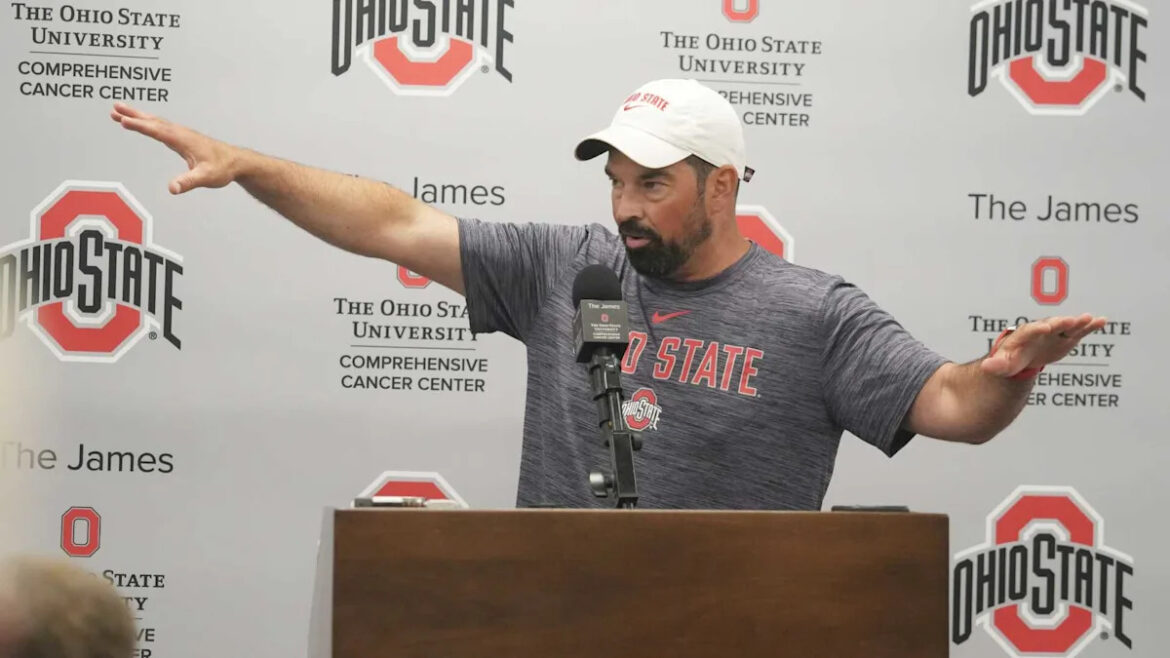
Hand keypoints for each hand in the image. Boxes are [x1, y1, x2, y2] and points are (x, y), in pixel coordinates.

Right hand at [110, 103, 241, 194]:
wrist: (236, 162)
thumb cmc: (222, 169)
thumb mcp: (205, 177)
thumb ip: (188, 182)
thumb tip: (172, 188)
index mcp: (183, 139)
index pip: (157, 130)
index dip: (140, 125)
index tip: (123, 120)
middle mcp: (181, 133)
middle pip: (153, 121)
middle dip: (133, 114)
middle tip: (114, 108)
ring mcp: (181, 134)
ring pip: (156, 122)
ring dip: (137, 116)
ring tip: (119, 112)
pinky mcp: (182, 138)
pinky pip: (160, 127)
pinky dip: (148, 123)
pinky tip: (142, 123)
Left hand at [981, 314, 1107, 376]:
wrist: (1021, 357)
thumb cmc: (1011, 359)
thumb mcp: (1003, 365)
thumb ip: (997, 366)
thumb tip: (987, 367)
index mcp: (1023, 336)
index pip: (1029, 331)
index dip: (1037, 329)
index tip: (1045, 327)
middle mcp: (1040, 330)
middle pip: (1050, 325)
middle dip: (1059, 323)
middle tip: (1069, 320)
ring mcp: (1055, 332)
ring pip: (1067, 326)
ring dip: (1077, 322)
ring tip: (1089, 318)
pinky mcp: (1067, 337)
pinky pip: (1079, 331)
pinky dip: (1090, 326)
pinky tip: (1102, 321)